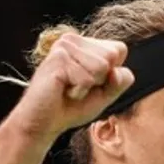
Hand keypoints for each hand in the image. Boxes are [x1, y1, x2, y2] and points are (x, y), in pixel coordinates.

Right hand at [13, 33, 135, 137]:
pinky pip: (87, 78)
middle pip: (112, 56)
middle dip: (100, 81)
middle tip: (77, 87)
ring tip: (69, 88)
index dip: (113, 74)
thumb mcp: (105, 95)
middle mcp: (74, 40)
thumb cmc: (71, 107)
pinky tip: (62, 91)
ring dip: (88, 86)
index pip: (120, 49)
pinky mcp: (58, 58)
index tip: (91, 83)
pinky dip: (78, 92)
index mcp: (85, 44)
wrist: (43, 122)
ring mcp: (64, 47)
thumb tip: (116, 70)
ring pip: (101, 66)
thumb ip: (120, 81)